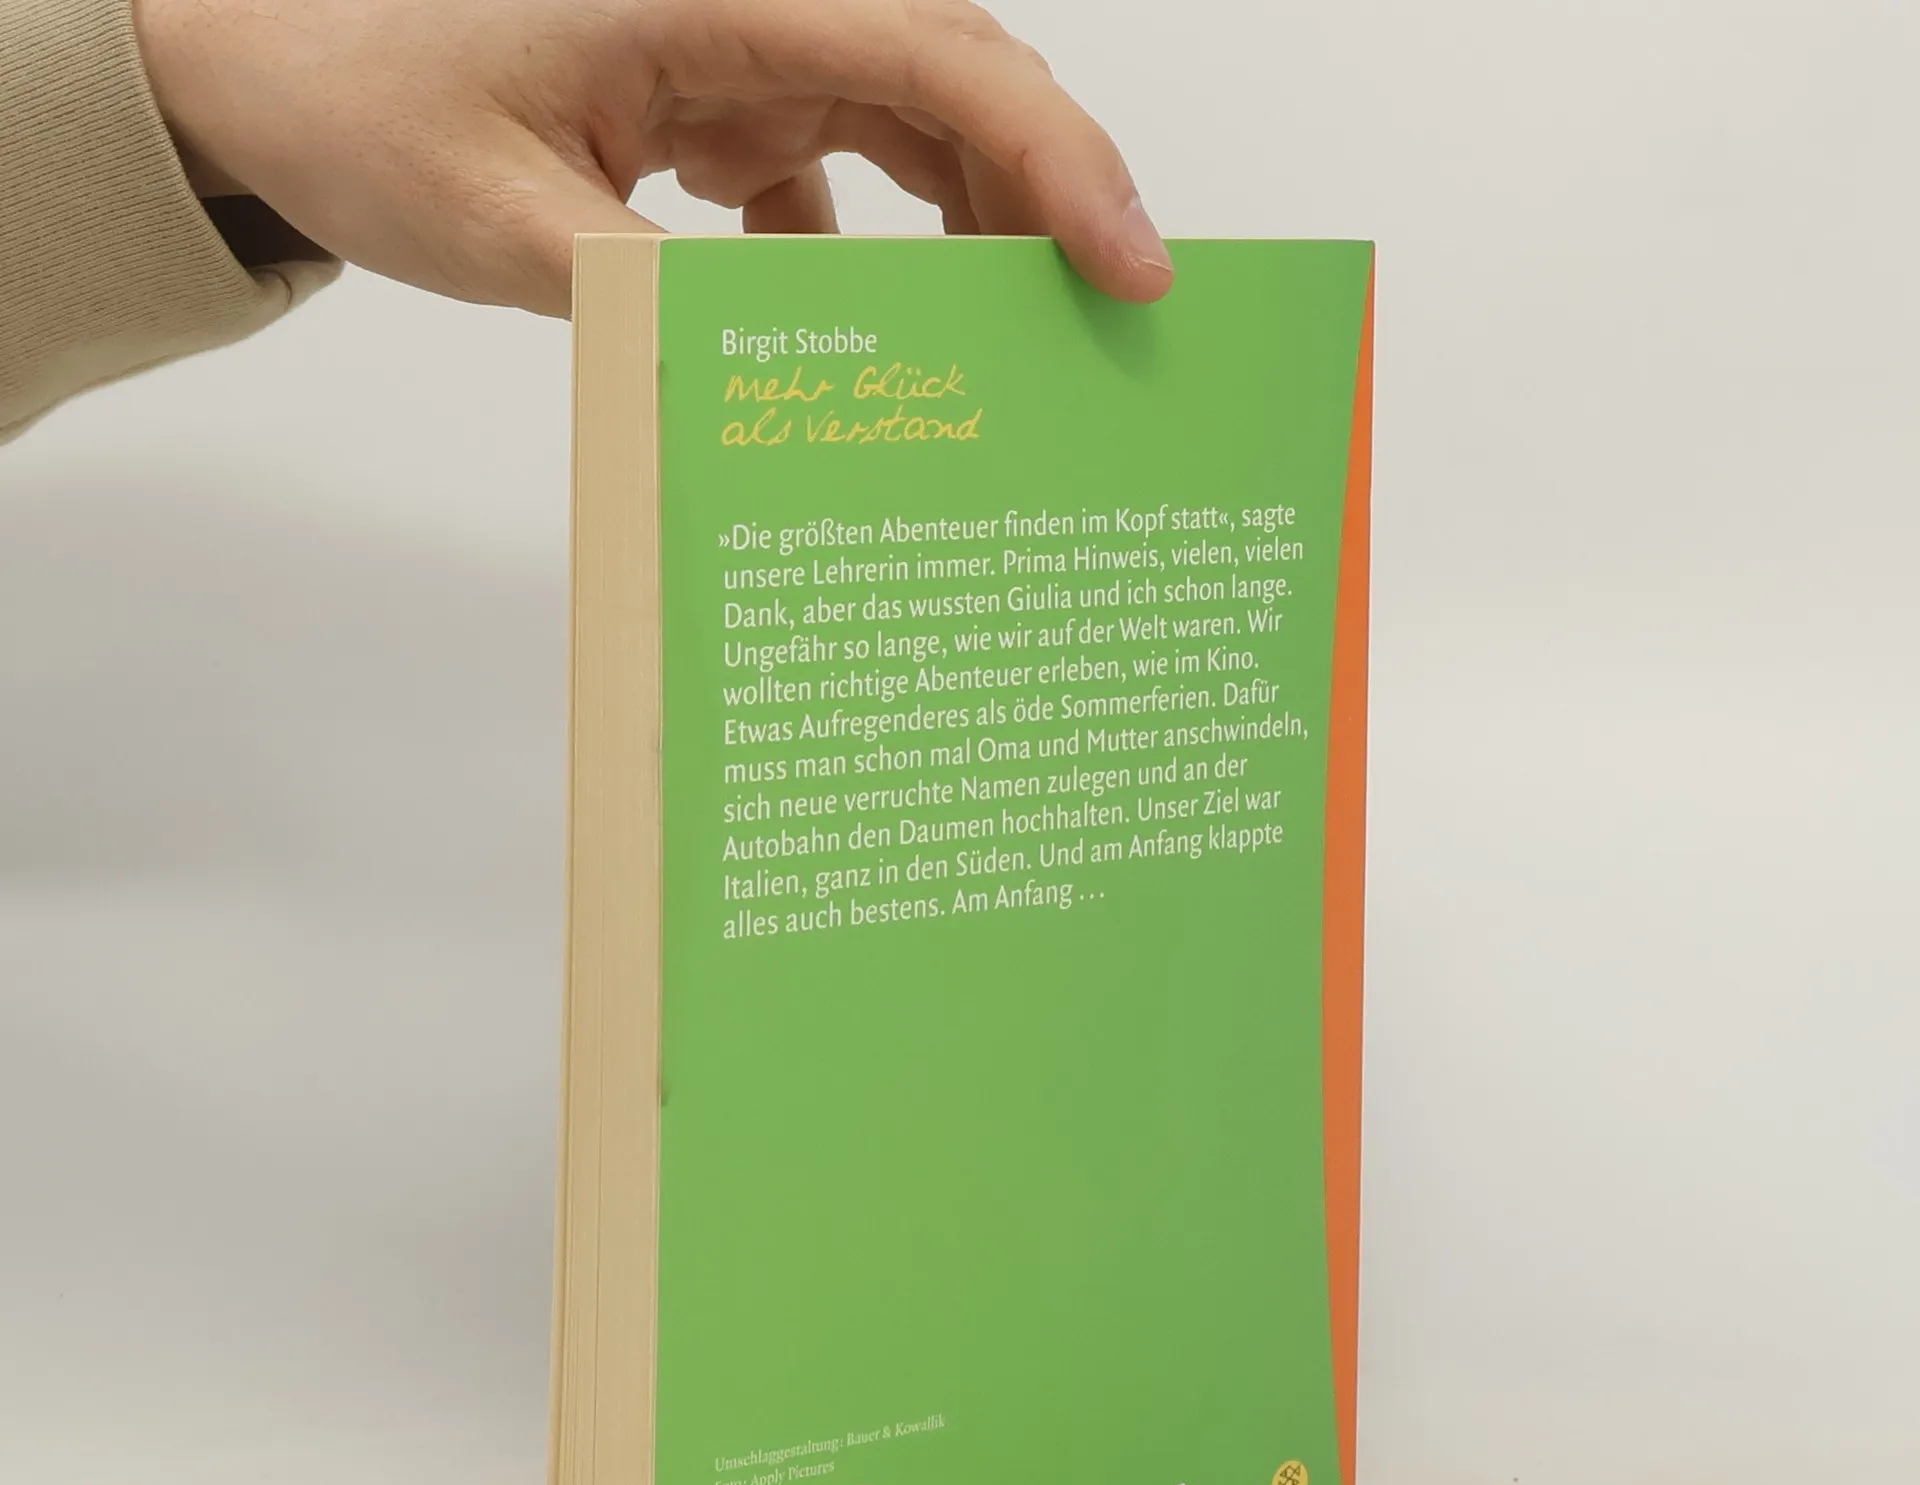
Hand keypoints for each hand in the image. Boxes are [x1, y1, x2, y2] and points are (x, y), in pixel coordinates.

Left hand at [132, 0, 1174, 317]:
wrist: (259, 60)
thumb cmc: (357, 100)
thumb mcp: (504, 224)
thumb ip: (656, 305)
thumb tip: (791, 397)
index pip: (936, 58)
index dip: (1057, 159)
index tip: (1129, 267)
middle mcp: (751, 0)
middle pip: (956, 80)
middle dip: (1044, 198)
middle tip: (1104, 328)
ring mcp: (737, 43)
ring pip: (911, 118)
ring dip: (970, 225)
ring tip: (1009, 344)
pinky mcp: (715, 93)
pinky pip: (835, 161)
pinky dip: (863, 246)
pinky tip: (856, 329)